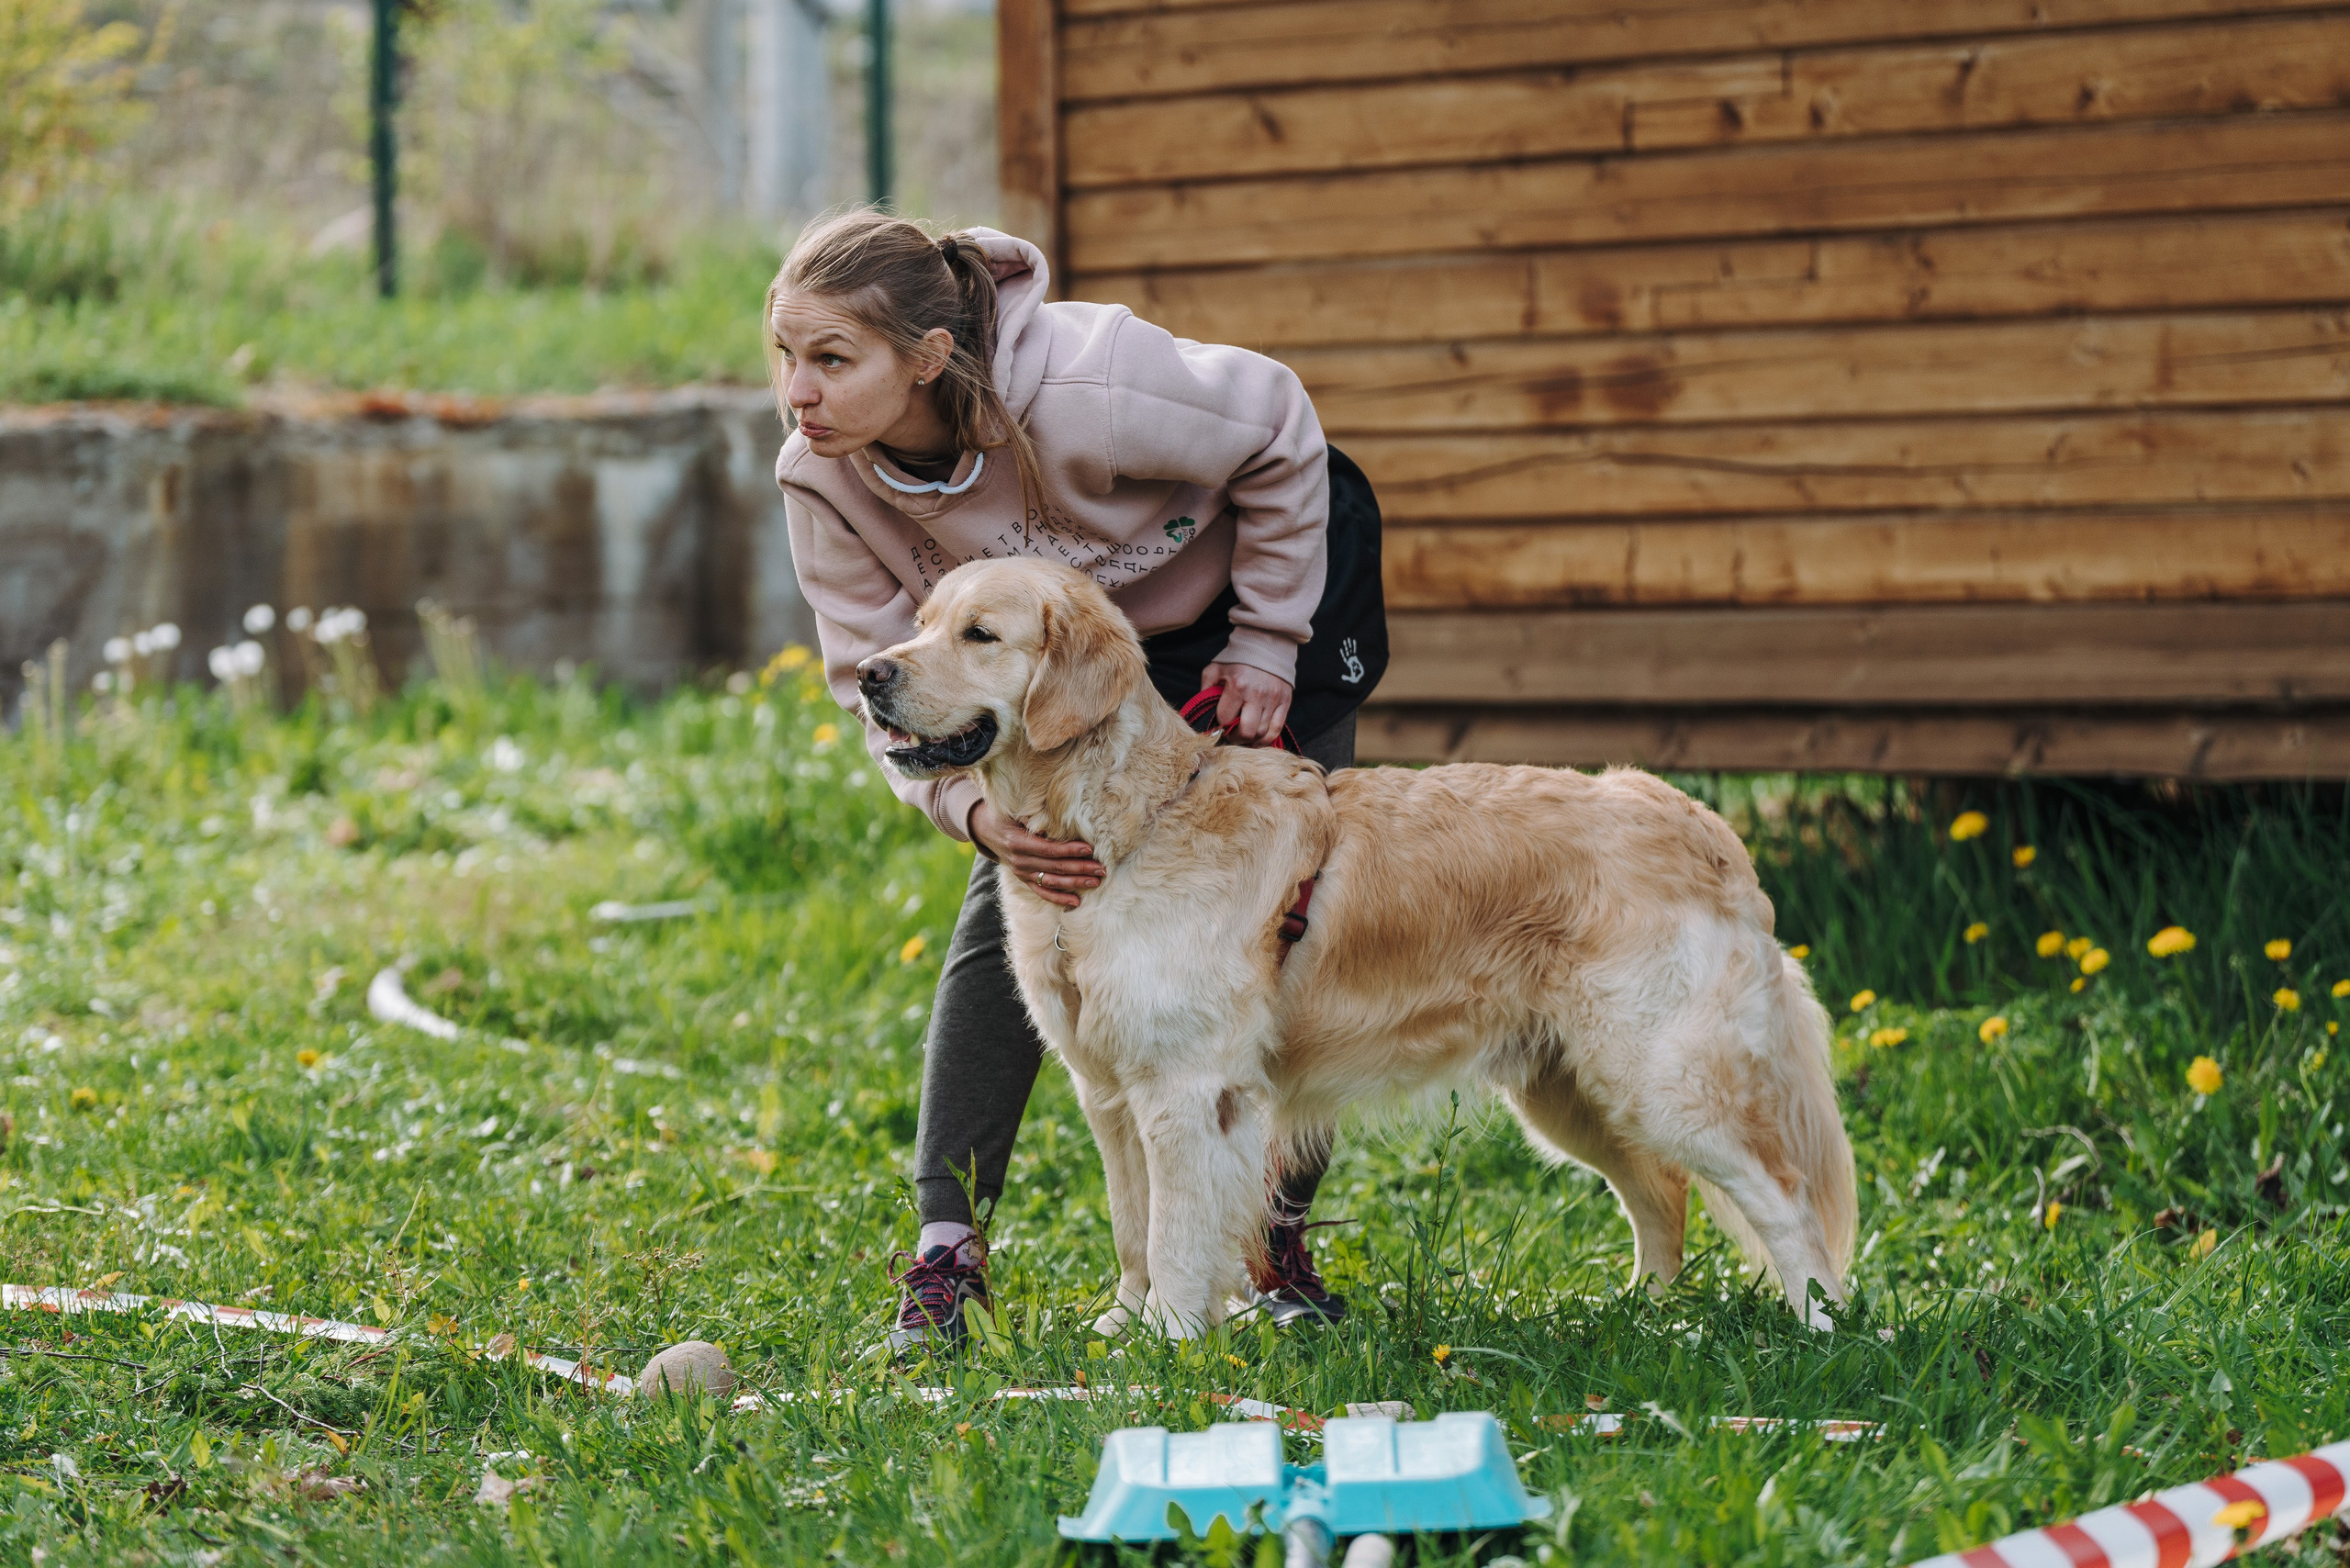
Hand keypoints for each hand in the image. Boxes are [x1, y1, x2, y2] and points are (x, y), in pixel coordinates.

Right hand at [969, 800, 1103, 909]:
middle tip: (1101, 868)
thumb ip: (1036, 817)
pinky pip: (1043, 892)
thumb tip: (1063, 815)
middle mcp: (1020, 861)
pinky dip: (1059, 898)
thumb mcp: (1016, 811)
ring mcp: (1022, 873)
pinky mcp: (1025, 880)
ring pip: (1052, 882)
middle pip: (1055, 867)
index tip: (1089, 849)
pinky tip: (1076, 901)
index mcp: (1018, 842)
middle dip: (1080, 868)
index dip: (1069, 850)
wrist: (986, 830)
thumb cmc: (1007, 815)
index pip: (1049, 849)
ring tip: (1096, 881)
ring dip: (1075, 883)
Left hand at [1199, 662, 1292, 745]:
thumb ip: (1206, 691)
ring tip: (1243, 737)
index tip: (1219, 725)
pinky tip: (1258, 739)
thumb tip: (1204, 715)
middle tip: (1231, 736)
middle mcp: (1257, 693)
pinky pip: (1277, 728)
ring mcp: (1273, 698)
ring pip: (1262, 733)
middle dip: (1235, 738)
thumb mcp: (1215, 669)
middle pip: (1246, 732)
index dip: (1220, 725)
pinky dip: (1267, 739)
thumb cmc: (1237, 658)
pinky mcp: (1285, 700)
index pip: (1226, 719)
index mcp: (1237, 685)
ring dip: (1250, 740)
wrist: (1265, 643)